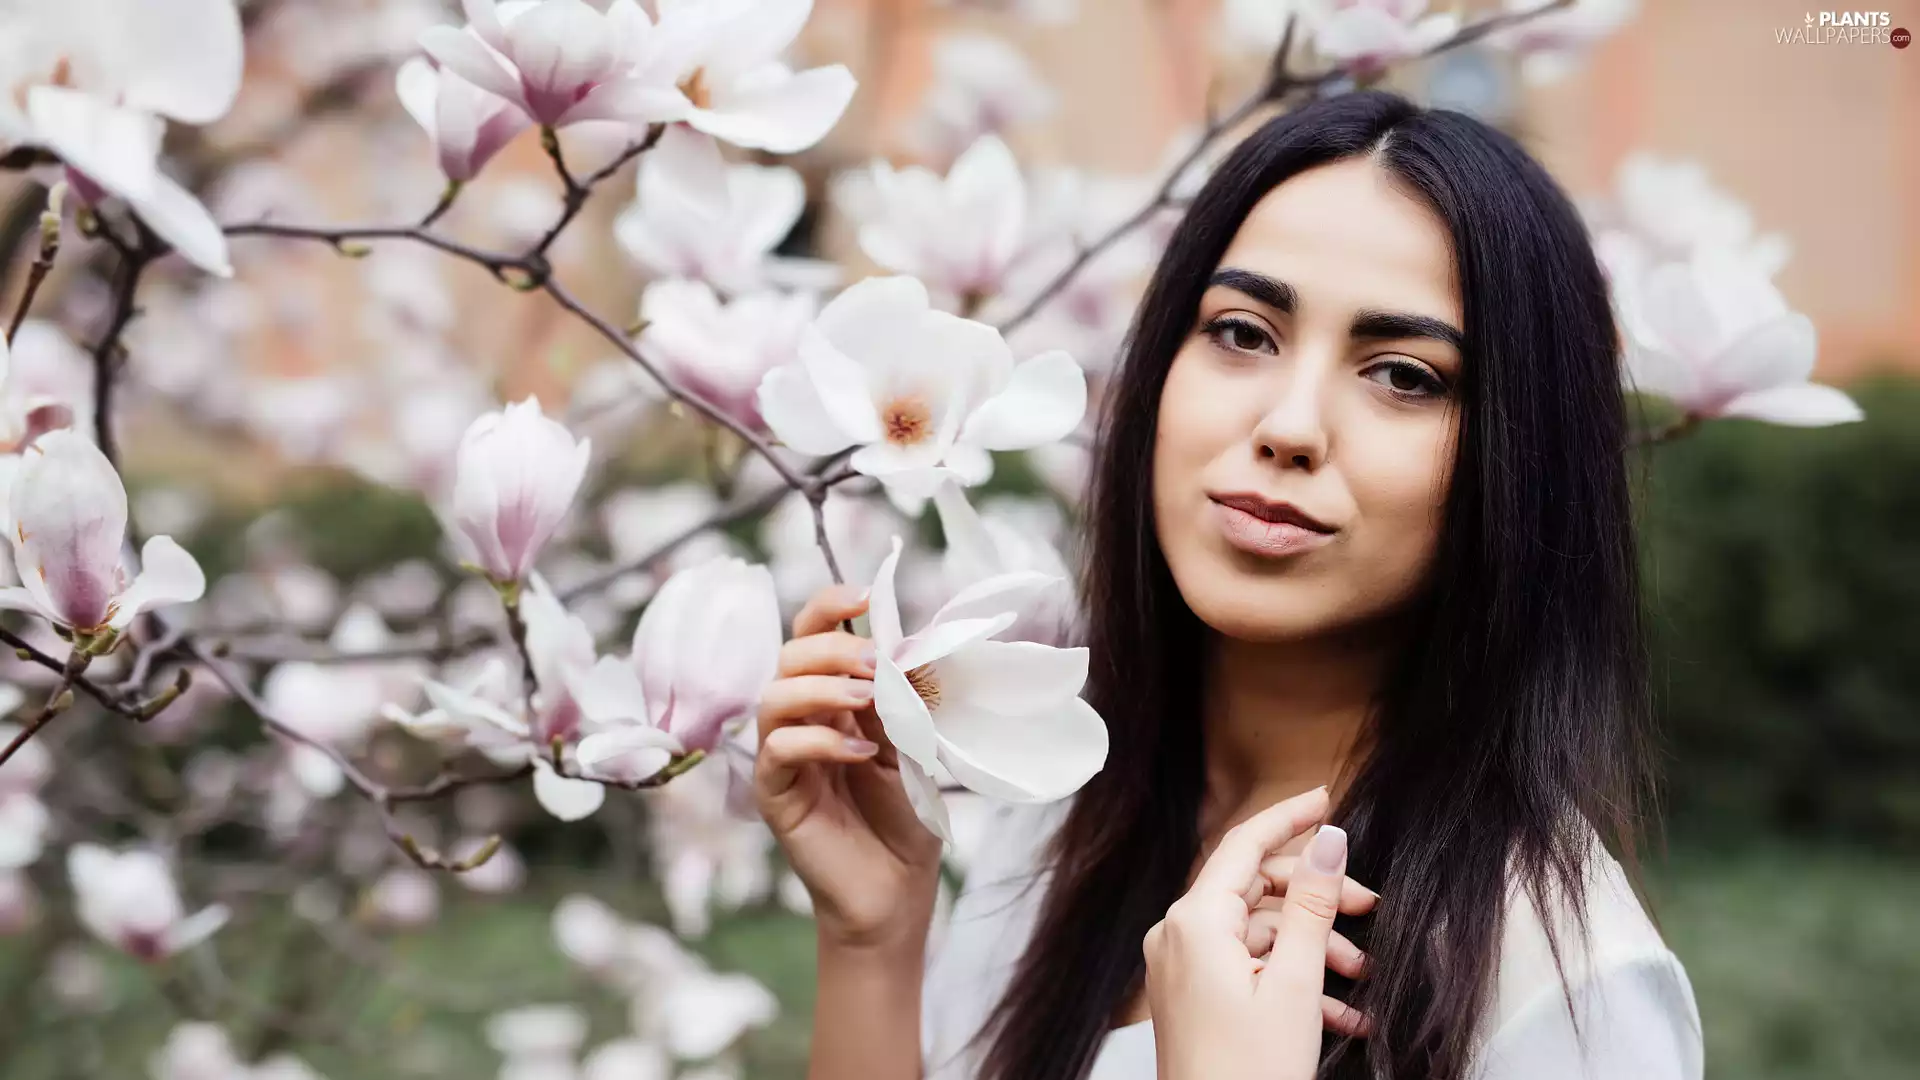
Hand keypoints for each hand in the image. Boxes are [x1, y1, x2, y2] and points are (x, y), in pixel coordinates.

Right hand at [755, 583, 943, 953]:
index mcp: (832, 697)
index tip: (863, 594)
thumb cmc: (904, 816)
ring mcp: (784, 756)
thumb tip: (904, 644)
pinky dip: (820, 741)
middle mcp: (800, 719)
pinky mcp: (775, 795)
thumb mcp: (912, 742)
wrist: (897, 887)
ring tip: (869, 701)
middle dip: (833, 648)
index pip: (811, 634)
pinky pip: (779, 750)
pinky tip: (861, 753)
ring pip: (773, 698)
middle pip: (788, 656)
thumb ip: (900, 696)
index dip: (828, 605)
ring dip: (823, 688)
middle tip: (876, 664)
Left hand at [1144, 787, 1374, 1079]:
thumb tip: (1329, 841)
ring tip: (1362, 975)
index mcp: (1193, 921)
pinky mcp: (1194, 1001)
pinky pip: (1246, 970)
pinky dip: (1292, 981)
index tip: (1326, 798)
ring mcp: (1182, 970)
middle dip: (1316, 899)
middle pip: (1254, 890)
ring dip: (1313, 949)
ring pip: (1258, 934)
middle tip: (1370, 907)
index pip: (1243, 845)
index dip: (1288, 818)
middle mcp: (1178, 936)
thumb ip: (1312, 906)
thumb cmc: (1248, 1074)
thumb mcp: (1295, 982)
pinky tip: (1342, 1013)